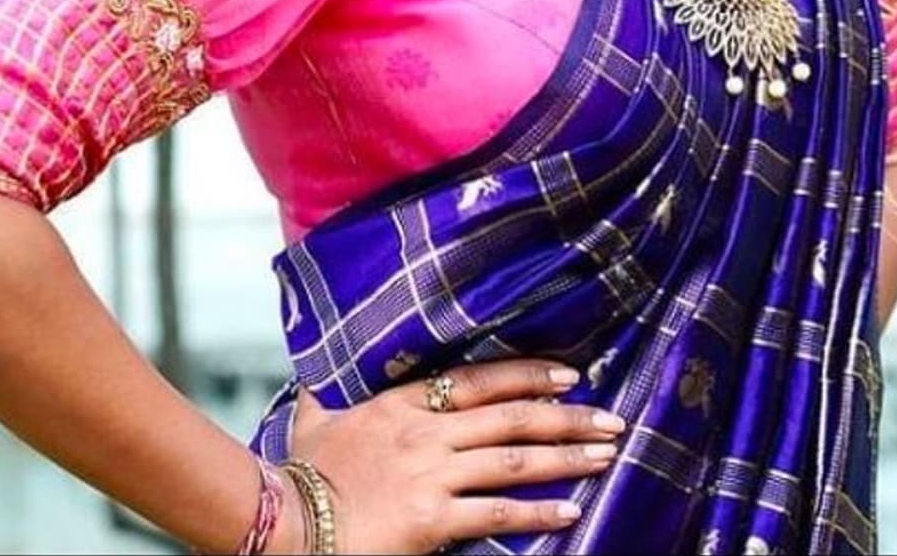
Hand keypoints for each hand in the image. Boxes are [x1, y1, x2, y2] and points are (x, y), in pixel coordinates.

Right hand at [272, 360, 625, 554]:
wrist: (286, 521)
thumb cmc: (299, 475)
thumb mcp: (313, 420)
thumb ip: (321, 398)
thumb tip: (310, 382)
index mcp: (402, 404)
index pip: (477, 380)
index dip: (526, 375)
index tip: (566, 374)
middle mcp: (425, 431)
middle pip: (510, 416)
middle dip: (566, 416)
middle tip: (611, 417)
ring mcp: (431, 473)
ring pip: (513, 459)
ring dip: (566, 457)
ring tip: (606, 455)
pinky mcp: (431, 518)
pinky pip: (495, 512)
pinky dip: (537, 512)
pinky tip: (571, 512)